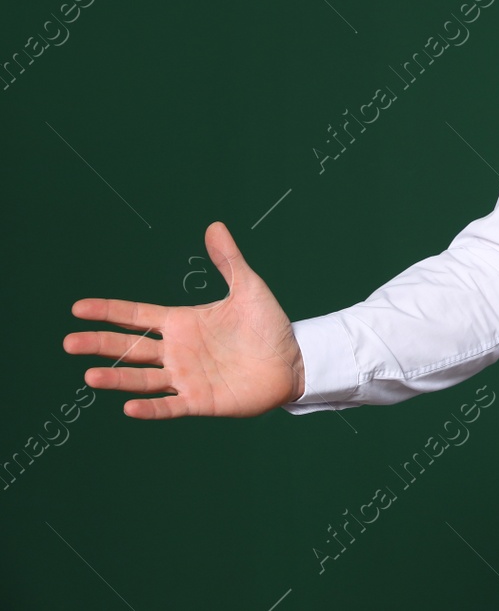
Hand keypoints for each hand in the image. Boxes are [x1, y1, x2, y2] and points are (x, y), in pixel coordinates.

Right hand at [62, 222, 304, 418]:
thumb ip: (229, 261)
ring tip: (90, 376)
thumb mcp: (249, 288)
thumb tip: (215, 226)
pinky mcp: (200, 400)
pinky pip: (169, 405)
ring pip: (143, 378)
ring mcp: (186, 376)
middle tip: (69, 342)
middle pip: (130, 347)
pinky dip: (150, 407)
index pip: (137, 315)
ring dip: (117, 378)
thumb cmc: (268, 326)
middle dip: (100, 344)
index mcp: (182, 322)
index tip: (77, 309)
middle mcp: (176, 350)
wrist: (294, 360)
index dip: (108, 312)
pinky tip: (128, 407)